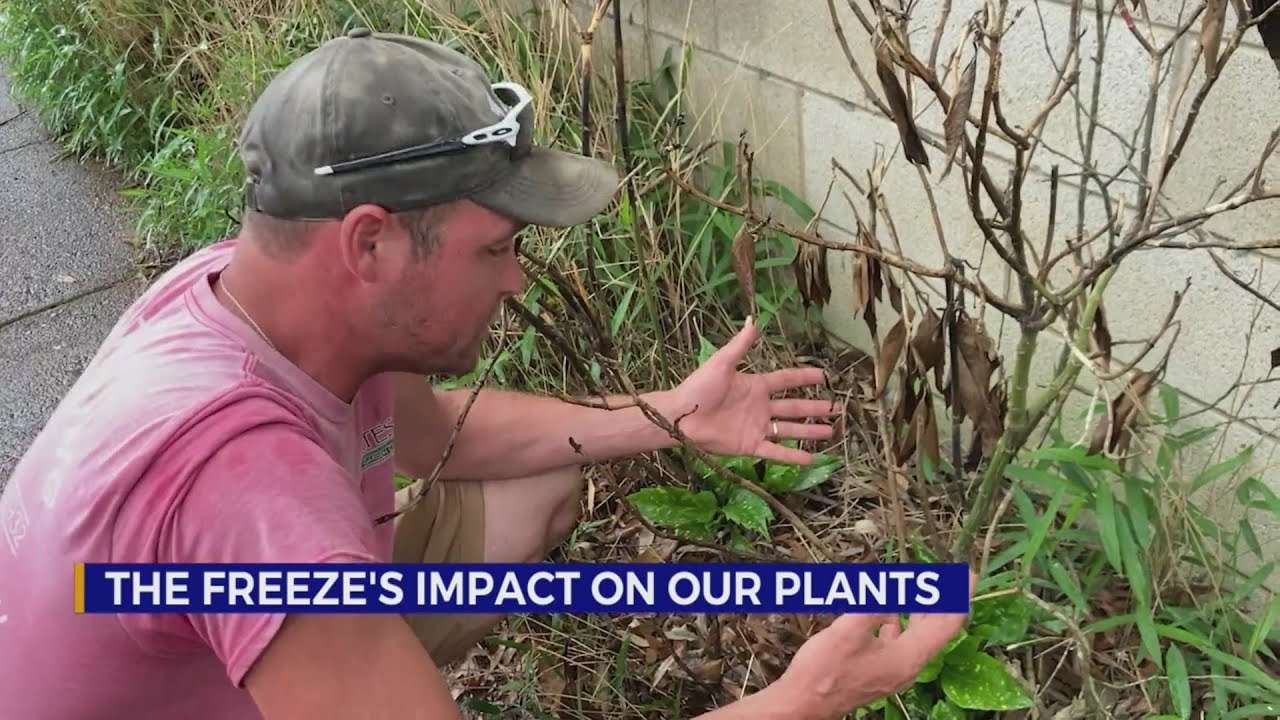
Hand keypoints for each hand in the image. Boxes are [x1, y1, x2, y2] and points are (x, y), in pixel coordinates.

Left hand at [669, 317, 837, 464]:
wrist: (681, 417)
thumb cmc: (699, 388)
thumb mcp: (722, 363)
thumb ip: (740, 345)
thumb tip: (753, 320)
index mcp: (755, 386)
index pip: (785, 380)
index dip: (803, 377)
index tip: (823, 375)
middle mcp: (760, 407)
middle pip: (794, 407)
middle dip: (815, 407)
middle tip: (836, 407)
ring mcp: (757, 427)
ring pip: (790, 430)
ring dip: (810, 431)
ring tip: (830, 431)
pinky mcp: (750, 445)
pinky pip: (776, 451)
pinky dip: (793, 455)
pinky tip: (811, 457)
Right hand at [775, 571, 977, 718]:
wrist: (804, 702)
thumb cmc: (826, 670)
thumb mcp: (849, 630)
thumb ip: (875, 604)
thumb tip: (893, 584)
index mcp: (908, 657)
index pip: (946, 624)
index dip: (959, 597)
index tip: (968, 575)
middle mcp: (907, 666)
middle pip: (936, 630)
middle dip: (944, 601)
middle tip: (952, 577)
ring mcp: (893, 670)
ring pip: (917, 635)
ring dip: (922, 610)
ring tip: (922, 587)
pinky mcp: (878, 670)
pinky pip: (899, 641)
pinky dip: (900, 621)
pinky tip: (889, 610)